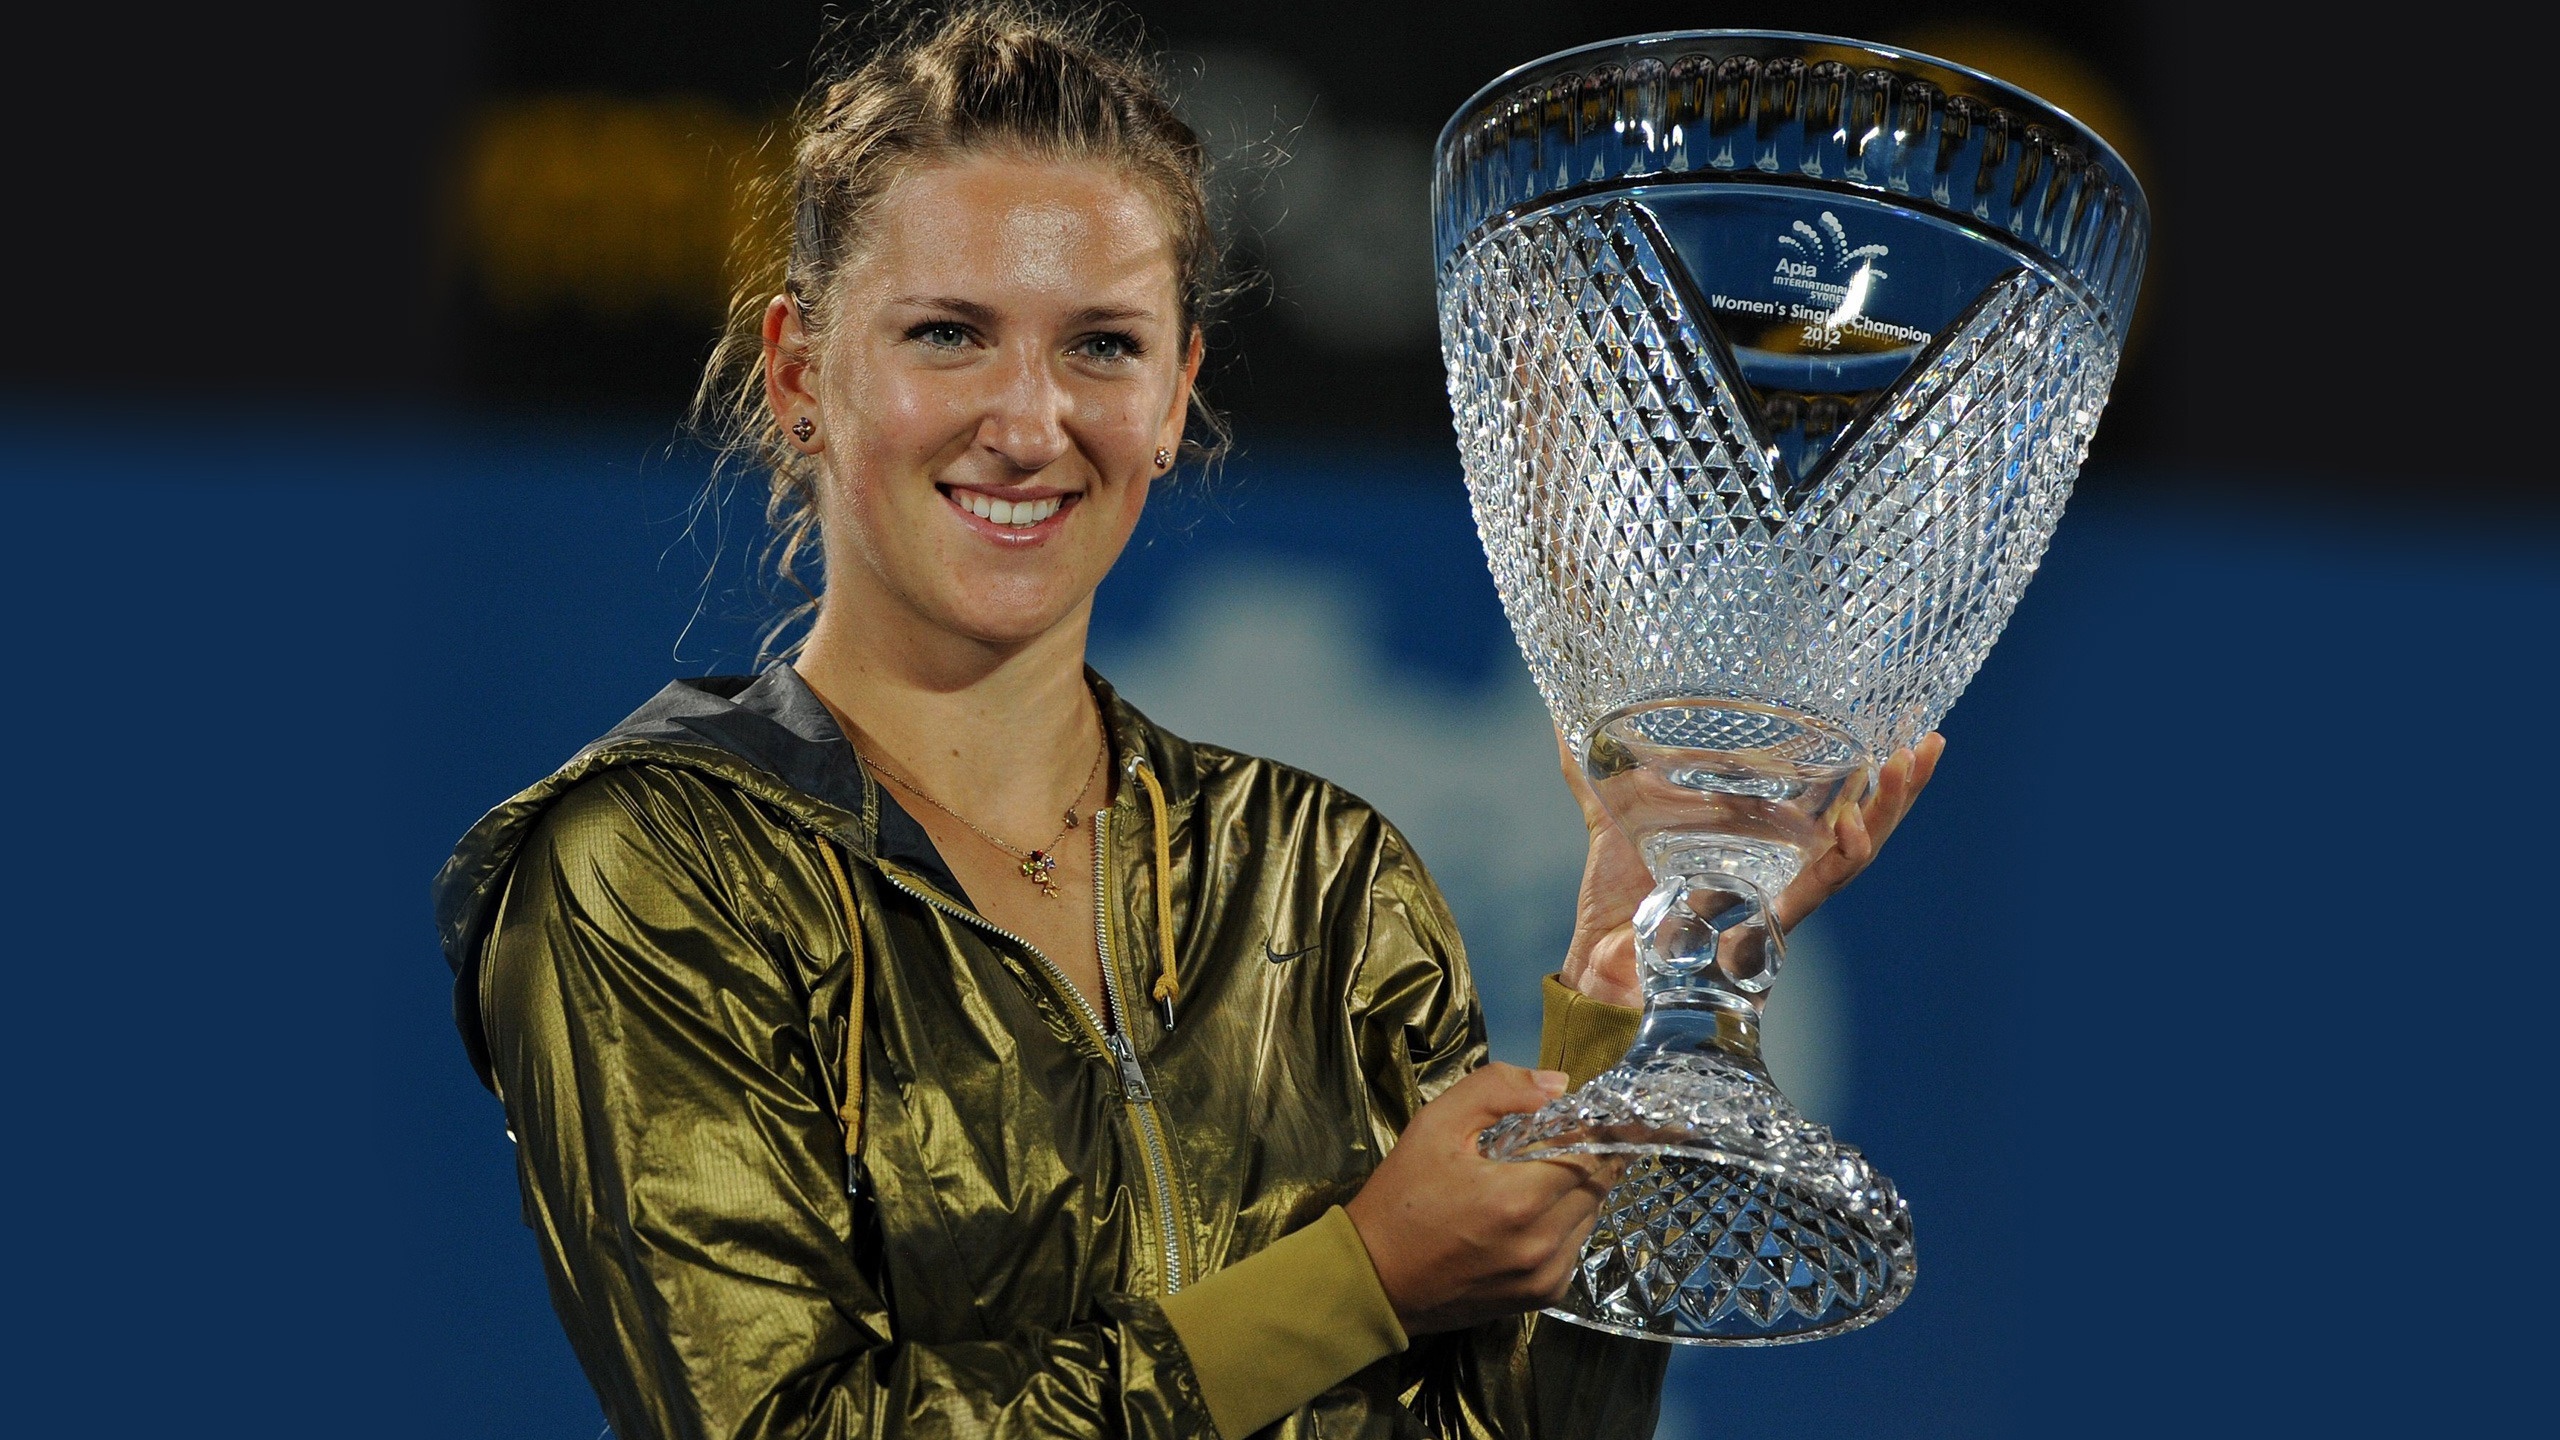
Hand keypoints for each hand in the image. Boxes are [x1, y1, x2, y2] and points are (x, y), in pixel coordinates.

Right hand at [1344, 1065, 1620, 1334]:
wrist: (1376, 1280)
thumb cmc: (1402, 1198)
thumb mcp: (1435, 1125)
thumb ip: (1496, 1090)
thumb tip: (1558, 1085)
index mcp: (1519, 1199)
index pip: (1593, 1153)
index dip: (1596, 1128)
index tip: (1588, 1114)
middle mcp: (1542, 1242)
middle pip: (1599, 1184)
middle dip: (1590, 1155)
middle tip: (1563, 1137)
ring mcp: (1546, 1275)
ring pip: (1592, 1215)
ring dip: (1579, 1190)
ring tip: (1539, 1175)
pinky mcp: (1543, 1296)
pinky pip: (1575, 1247)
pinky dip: (1565, 1223)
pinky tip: (1530, 1213)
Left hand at [1555, 729, 1945, 1007]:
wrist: (1601, 960)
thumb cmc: (1617, 897)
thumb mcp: (1611, 814)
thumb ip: (1594, 769)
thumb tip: (1561, 717)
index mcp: (1758, 836)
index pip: (1826, 792)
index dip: (1862, 761)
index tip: (1895, 718)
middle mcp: (1782, 864)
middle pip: (1859, 818)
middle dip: (1899, 784)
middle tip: (1930, 739)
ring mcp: (1783, 893)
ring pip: (1855, 851)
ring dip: (1887, 810)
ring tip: (1909, 764)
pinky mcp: (1770, 920)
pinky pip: (1818, 890)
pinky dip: (1841, 859)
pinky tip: (1856, 827)